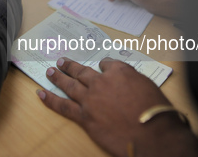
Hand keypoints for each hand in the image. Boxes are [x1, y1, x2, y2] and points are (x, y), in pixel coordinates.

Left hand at [38, 57, 197, 156]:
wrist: (152, 136)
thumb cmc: (157, 113)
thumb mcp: (149, 87)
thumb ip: (133, 80)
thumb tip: (125, 80)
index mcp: (120, 72)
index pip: (107, 64)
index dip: (104, 66)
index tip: (102, 66)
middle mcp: (102, 82)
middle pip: (82, 71)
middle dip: (71, 66)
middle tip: (61, 61)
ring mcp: (91, 99)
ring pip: (70, 85)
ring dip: (58, 77)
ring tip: (50, 71)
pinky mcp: (85, 117)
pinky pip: (63, 106)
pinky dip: (49, 99)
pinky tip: (40, 93)